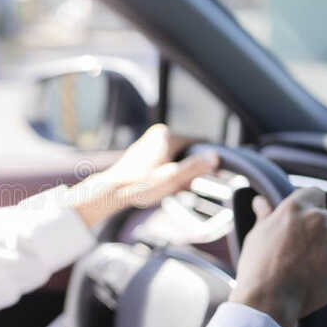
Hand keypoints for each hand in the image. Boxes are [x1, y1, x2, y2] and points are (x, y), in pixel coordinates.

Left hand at [69, 124, 220, 231]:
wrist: (112, 192)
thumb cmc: (140, 186)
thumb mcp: (173, 178)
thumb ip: (194, 167)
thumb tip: (214, 157)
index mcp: (167, 135)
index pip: (198, 143)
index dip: (206, 159)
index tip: (210, 174)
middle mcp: (158, 135)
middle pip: (187, 151)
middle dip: (189, 169)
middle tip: (184, 186)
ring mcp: (150, 143)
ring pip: (176, 158)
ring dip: (179, 173)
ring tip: (170, 188)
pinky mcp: (144, 154)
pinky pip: (164, 161)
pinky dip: (167, 173)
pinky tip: (161, 186)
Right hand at [228, 187, 326, 326]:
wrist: (269, 301)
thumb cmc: (258, 270)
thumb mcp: (257, 237)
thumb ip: (266, 216)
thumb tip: (260, 201)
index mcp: (296, 207)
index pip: (316, 194)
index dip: (313, 208)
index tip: (307, 223)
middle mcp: (319, 218)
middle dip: (323, 232)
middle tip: (306, 253)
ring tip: (309, 269)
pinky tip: (319, 277)